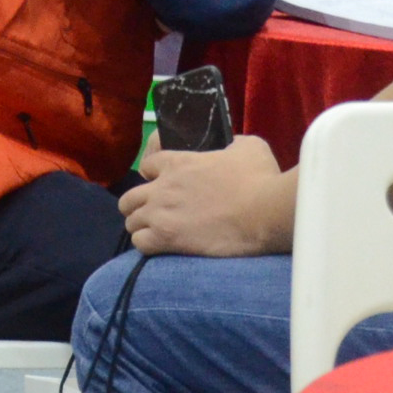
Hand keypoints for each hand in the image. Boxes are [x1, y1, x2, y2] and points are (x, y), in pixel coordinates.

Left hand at [121, 132, 289, 256]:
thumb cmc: (258, 178)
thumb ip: (233, 144)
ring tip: (157, 234)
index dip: (152, 175)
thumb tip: (232, 146)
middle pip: (129, 198)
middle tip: (155, 214)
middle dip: (138, 206)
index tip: (162, 184)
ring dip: (142, 227)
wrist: (263, 212)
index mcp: (177, 162)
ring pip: (131, 222)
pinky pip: (140, 244)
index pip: (146, 165)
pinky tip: (161, 248)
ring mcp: (161, 213)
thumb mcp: (248, 147)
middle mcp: (162, 187)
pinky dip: (147, 246)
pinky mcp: (167, 238)